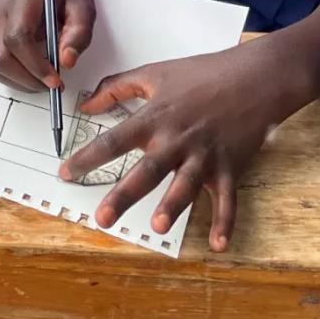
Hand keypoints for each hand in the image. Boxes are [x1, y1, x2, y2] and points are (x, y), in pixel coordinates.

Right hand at [0, 0, 95, 91]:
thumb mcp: (83, 6)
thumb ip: (79, 32)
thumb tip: (66, 61)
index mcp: (22, 0)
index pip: (17, 37)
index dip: (34, 64)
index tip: (55, 80)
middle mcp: (0, 12)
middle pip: (0, 56)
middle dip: (26, 79)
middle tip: (52, 85)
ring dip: (19, 82)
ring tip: (43, 81)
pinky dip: (13, 77)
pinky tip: (33, 74)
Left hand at [61, 45, 284, 251]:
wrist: (254, 78)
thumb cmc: (201, 74)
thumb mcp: (153, 74)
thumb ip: (115, 88)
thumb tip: (85, 105)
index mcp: (155, 118)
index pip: (114, 141)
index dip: (87, 157)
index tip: (65, 173)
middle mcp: (177, 140)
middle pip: (146, 171)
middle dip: (123, 195)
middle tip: (103, 218)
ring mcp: (205, 156)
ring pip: (186, 186)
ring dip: (173, 206)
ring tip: (158, 226)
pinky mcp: (230, 168)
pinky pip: (227, 199)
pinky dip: (225, 223)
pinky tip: (218, 245)